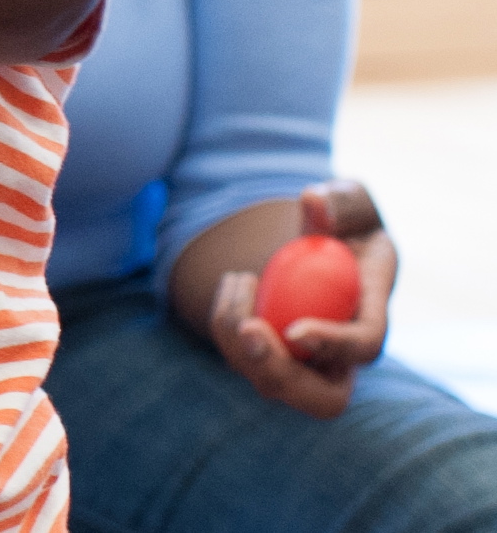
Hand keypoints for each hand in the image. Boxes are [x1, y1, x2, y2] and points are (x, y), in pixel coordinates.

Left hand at [209, 180, 396, 419]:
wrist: (320, 245)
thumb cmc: (343, 220)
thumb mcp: (351, 201)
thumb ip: (341, 200)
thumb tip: (314, 201)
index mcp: (373, 314)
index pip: (364, 347)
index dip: (334, 345)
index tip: (296, 329)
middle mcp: (343, 355)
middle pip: (322, 399)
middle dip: (280, 373)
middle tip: (248, 330)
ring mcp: (306, 365)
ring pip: (270, 382)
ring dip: (238, 335)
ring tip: (240, 279)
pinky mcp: (271, 358)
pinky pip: (242, 359)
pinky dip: (226, 324)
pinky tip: (235, 283)